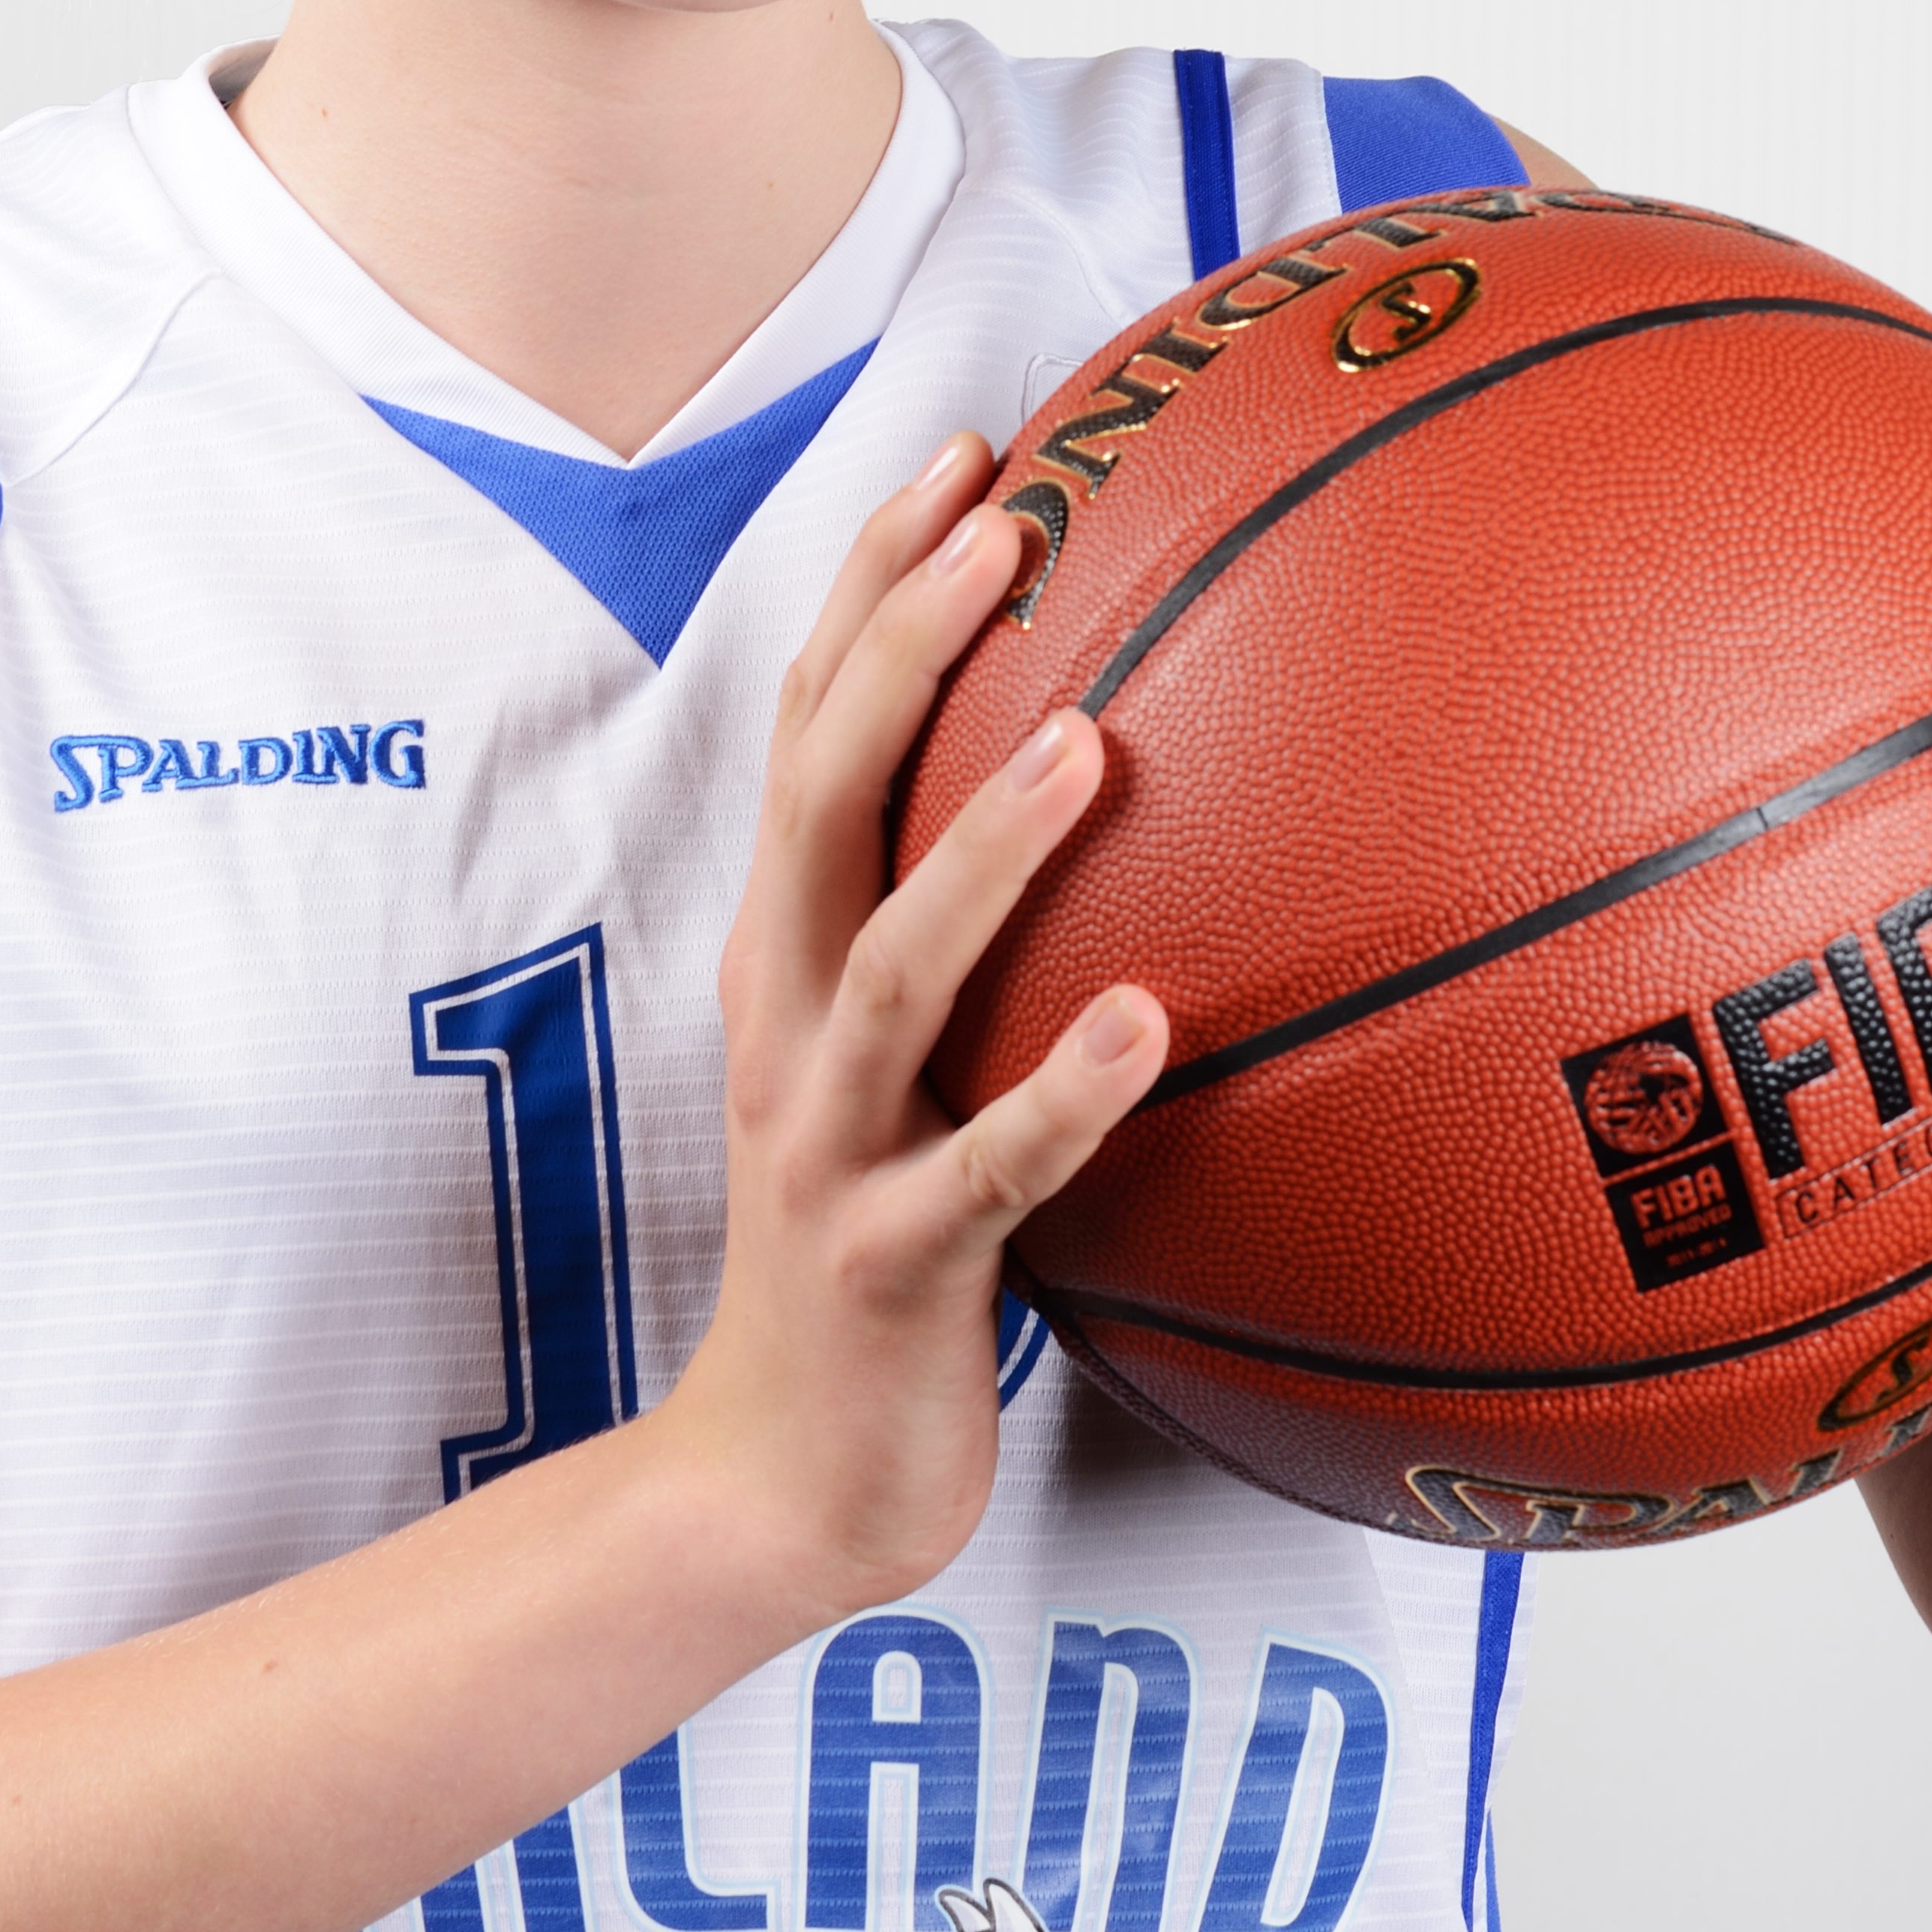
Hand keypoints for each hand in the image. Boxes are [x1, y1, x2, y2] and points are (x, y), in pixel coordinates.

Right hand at [668, 432, 1170, 1624]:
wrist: (782, 1481)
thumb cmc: (883, 1250)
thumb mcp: (912, 1069)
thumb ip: (974, 939)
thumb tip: (1133, 794)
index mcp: (788, 957)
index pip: (813, 728)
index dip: (874, 584)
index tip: (969, 450)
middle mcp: (785, 1020)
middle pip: (821, 796)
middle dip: (902, 644)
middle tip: (1007, 517)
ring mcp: (827, 1141)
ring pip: (893, 967)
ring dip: (984, 850)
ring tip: (1088, 742)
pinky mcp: (891, 1262)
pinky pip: (986, 1170)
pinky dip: (1058, 1093)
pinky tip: (1149, 1028)